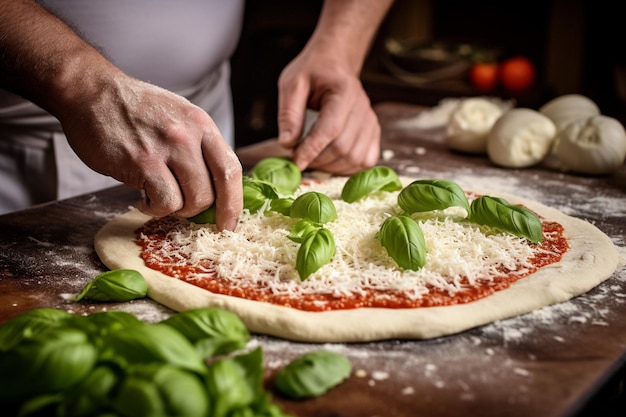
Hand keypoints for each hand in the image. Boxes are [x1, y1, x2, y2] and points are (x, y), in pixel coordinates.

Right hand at [58, 75, 241, 229]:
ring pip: (191, 201)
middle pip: (214, 192)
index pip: (232, 169)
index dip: (234, 203)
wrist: (91, 92)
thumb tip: (215, 187)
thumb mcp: (179, 117)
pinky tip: (143, 199)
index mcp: (202, 125)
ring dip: (176, 209)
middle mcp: (189, 136)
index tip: (229, 223)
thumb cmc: (135, 110)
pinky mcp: (141, 163)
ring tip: (157, 197)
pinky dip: (155, 209)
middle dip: (200, 210)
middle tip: (183, 209)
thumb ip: (199, 147)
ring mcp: (166, 149)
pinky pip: (164, 202)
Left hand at [276, 52, 380, 174]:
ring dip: (331, 167)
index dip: (312, 150)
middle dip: (318, 160)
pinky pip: (365, 160)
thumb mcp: (292, 84)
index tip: (295, 162)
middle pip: (343, 148)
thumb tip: (287, 144)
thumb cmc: (312, 72)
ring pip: (355, 158)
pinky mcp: (374, 133)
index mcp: (344, 92)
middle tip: (299, 158)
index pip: (330, 129)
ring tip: (312, 158)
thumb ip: (289, 113)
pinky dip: (347, 168)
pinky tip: (330, 161)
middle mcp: (363, 108)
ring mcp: (371, 122)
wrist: (335, 65)